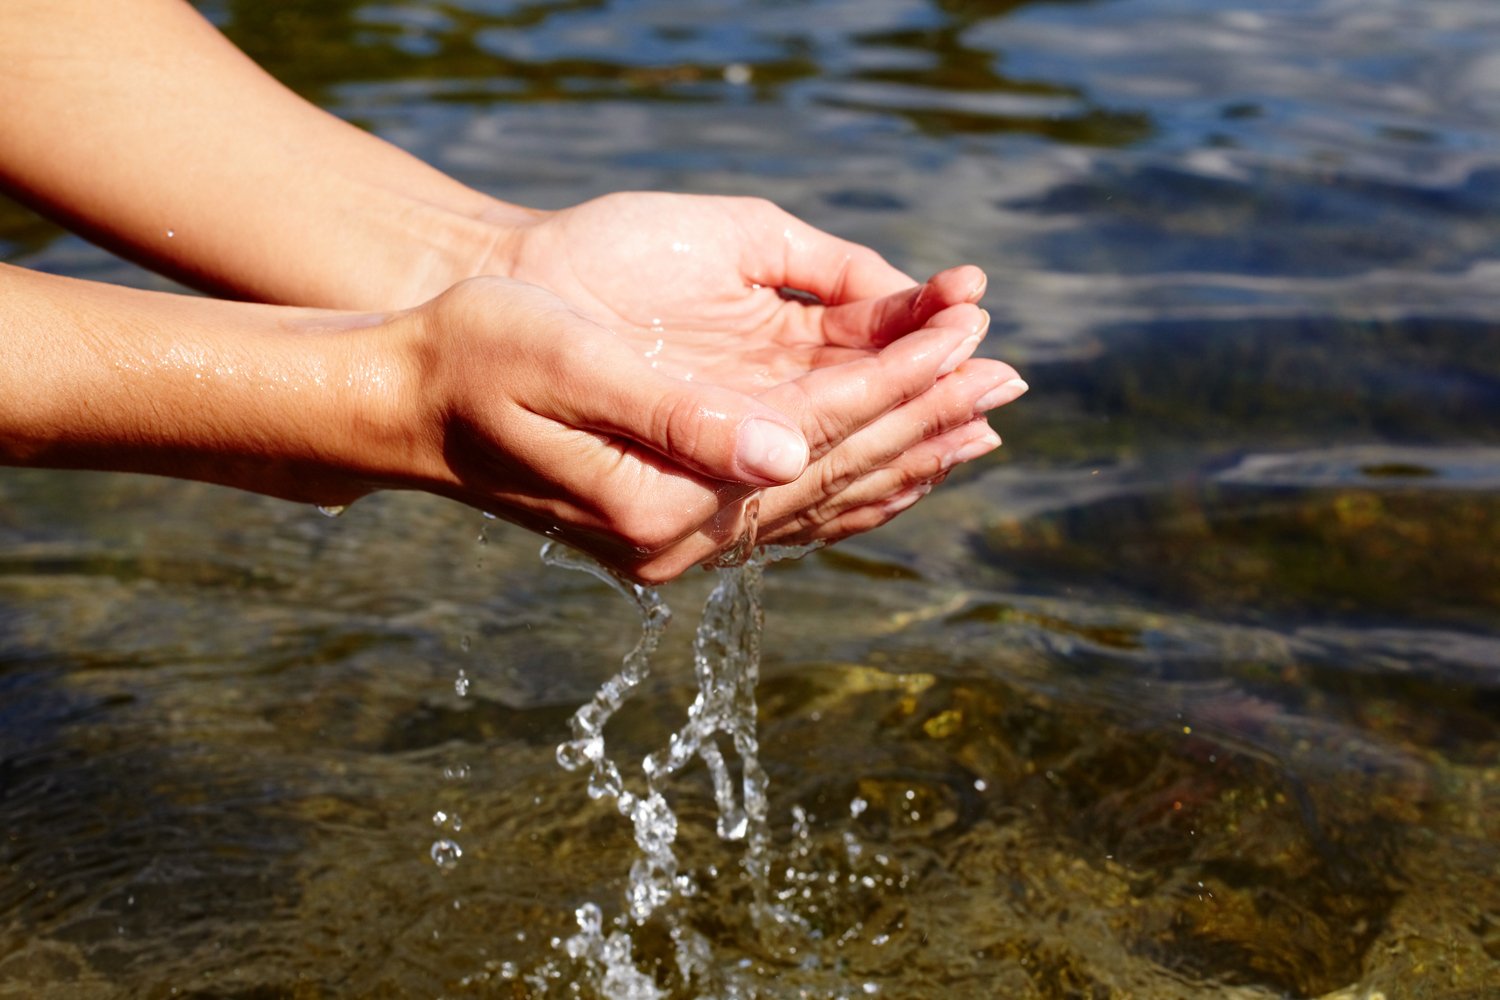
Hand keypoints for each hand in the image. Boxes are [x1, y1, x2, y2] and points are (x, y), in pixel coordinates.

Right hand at [481, 192, 1026, 568]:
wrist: (410, 405)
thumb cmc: (476, 361)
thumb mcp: (566, 367)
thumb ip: (678, 417)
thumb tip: (787, 453)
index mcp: (662, 500)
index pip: (814, 436)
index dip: (896, 384)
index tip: (971, 340)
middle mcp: (680, 539)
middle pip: (834, 474)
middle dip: (925, 419)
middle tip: (1011, 377)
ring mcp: (678, 543)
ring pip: (823, 502)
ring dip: (904, 458)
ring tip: (978, 426)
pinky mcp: (673, 527)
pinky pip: (790, 512)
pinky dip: (853, 483)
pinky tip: (892, 466)